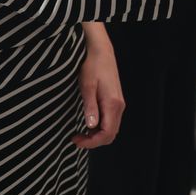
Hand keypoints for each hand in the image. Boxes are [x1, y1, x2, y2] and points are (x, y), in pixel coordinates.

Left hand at [72, 23, 124, 148]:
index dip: (92, 142)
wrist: (101, 52)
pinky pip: (111, 120)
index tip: (77, 141)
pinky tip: (89, 123)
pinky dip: (100, 127)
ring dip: (97, 135)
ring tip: (80, 132)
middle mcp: (119, 106)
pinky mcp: (115, 101)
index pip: (107, 133)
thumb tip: (91, 127)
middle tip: (76, 138)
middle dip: (94, 141)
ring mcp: (119, 103)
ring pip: (112, 128)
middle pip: (111, 134)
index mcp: (113, 104)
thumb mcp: (87, 86)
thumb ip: (90, 107)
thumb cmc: (93, 67)